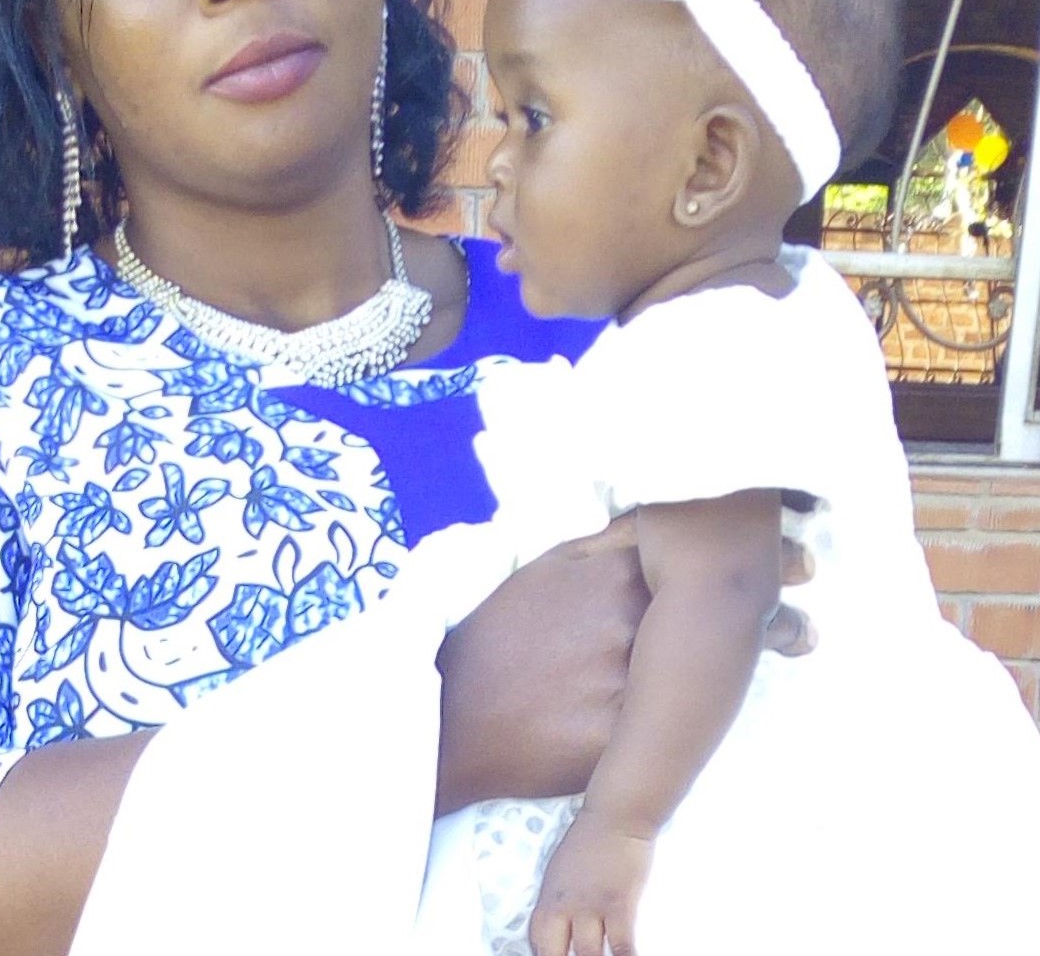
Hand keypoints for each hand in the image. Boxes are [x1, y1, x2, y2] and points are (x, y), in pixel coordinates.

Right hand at [433, 516, 814, 814]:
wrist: (455, 718)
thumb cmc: (497, 638)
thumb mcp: (542, 572)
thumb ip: (598, 551)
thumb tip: (645, 529)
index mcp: (604, 570)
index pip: (687, 542)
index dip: (736, 534)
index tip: (776, 525)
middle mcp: (627, 617)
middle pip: (719, 593)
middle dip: (771, 577)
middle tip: (807, 562)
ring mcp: (633, 678)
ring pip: (721, 656)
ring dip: (768, 636)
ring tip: (805, 632)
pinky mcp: (634, 737)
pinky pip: (694, 717)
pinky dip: (722, 699)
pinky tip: (744, 689)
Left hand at [529, 809, 652, 955]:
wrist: (616, 815)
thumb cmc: (590, 838)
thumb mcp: (562, 868)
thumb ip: (559, 898)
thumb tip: (561, 925)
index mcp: (550, 895)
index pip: (536, 939)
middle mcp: (566, 903)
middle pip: (553, 952)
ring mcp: (591, 905)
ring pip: (588, 955)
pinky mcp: (618, 903)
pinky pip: (622, 946)